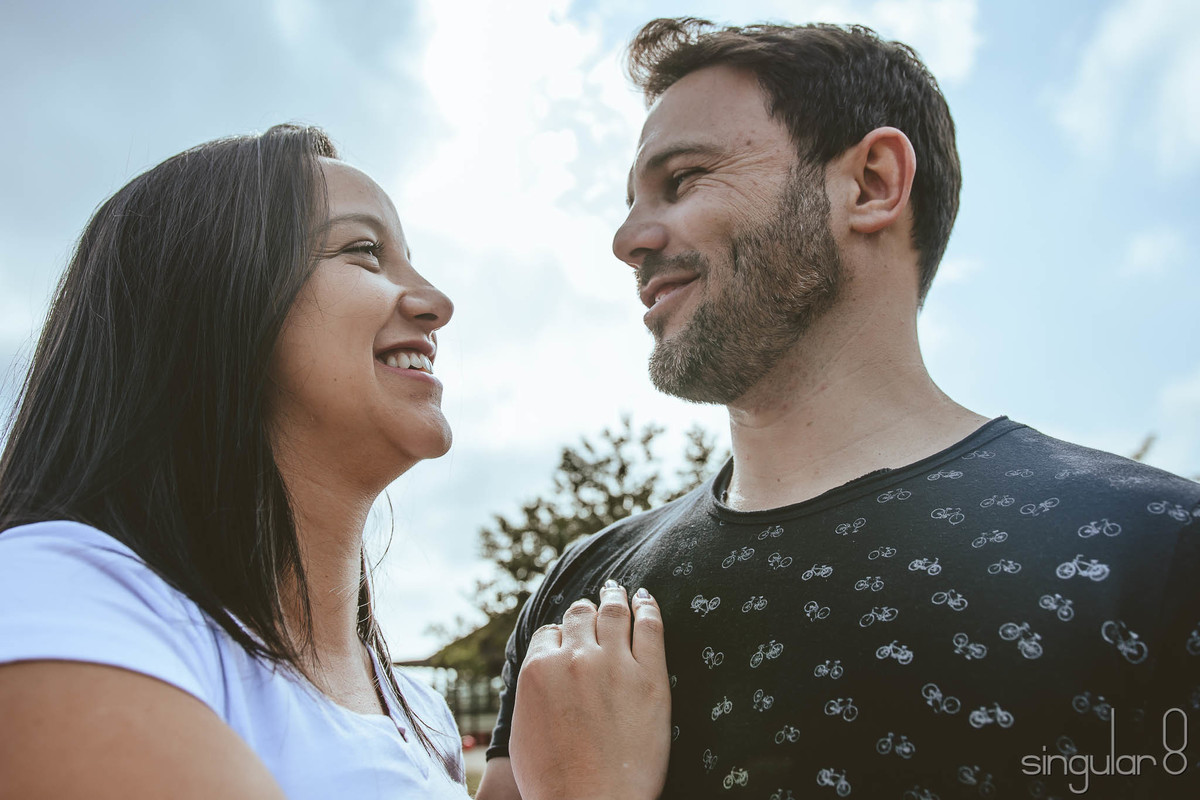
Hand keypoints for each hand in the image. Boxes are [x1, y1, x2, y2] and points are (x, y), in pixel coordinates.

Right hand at [509, 582, 669, 799]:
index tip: (570, 638)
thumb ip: (532, 694)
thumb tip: (540, 678)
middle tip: (596, 604)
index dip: (561, 635)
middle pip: (580, 615)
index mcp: (538, 669)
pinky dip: (648, 606)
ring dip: (616, 596)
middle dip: (586, 611)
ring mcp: (614, 664)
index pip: (550, 633)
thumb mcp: (524, 733)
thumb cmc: (553, 784)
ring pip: (614, 612)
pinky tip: (647, 598)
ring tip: (621, 590)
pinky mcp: (650, 676)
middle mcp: (574, 657)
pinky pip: (650, 626)